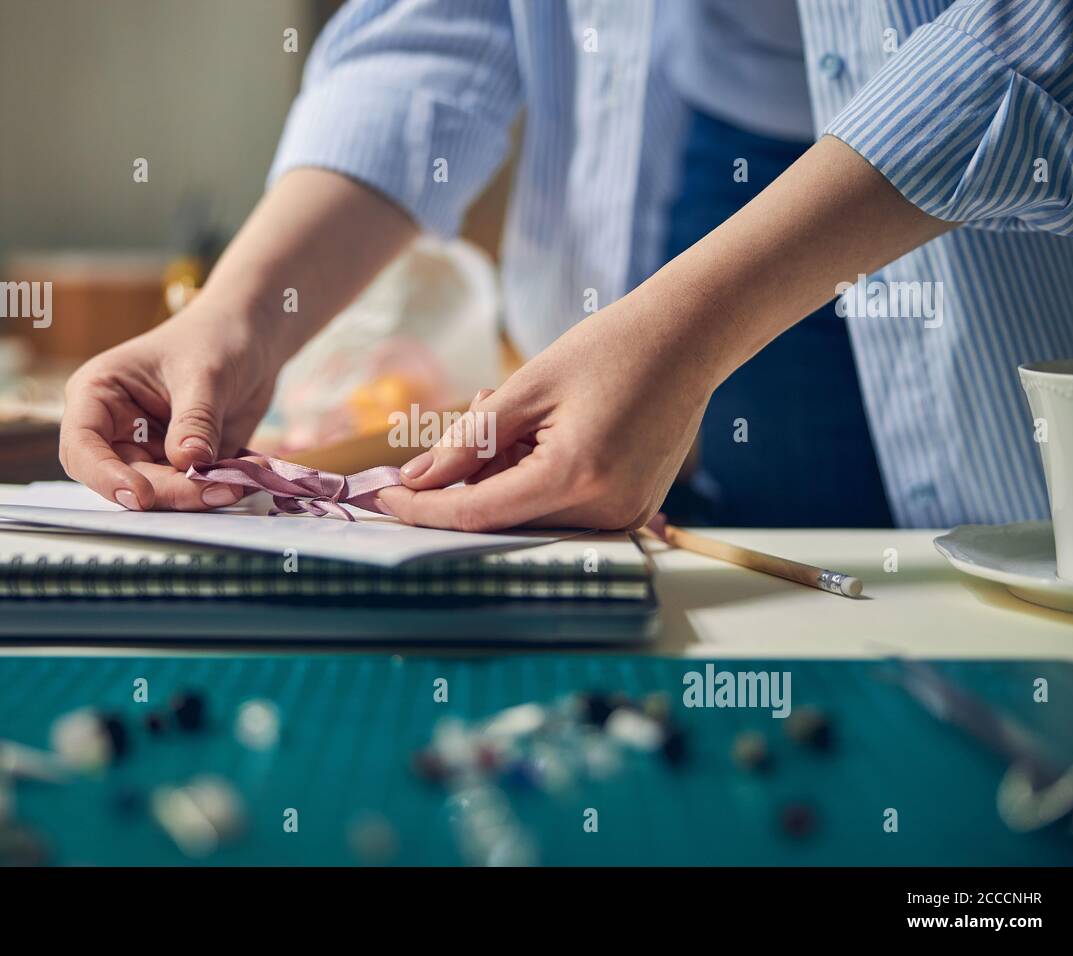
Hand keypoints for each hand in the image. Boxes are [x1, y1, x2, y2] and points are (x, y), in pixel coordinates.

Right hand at [58, 296, 280, 509]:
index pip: (82, 447)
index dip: (105, 476)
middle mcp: (116, 428)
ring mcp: (149, 449)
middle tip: (216, 489)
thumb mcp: (205, 373)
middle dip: (170, 491)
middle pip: (125, 479)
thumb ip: (195, 419)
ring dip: (196, 496)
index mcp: (99, 395)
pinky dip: (215, 490)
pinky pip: (190, 491)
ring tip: (236, 483)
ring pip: (159, 493)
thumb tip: (189, 461)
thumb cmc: (214, 338)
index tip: (141, 495)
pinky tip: (241, 479)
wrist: (250, 339)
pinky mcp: (180, 465)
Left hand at [376, 294, 712, 530]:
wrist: (688, 340)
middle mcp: (605, 511)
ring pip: (529, 516)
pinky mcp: (631, 512)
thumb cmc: (611, 350)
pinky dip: (534, 478)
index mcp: (576, 475)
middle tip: (482, 409)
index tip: (383, 494)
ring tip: (519, 409)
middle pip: (502, 520)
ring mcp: (624, 517)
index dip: (423, 508)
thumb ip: (467, 440)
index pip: (476, 514)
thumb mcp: (527, 387)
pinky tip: (542, 430)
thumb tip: (415, 482)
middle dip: (470, 477)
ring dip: (503, 474)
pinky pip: (560, 509)